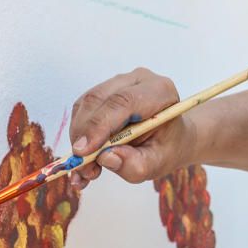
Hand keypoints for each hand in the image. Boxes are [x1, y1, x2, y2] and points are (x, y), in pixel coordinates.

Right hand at [68, 68, 190, 188]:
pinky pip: (82, 110)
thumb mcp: (158, 163)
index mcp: (160, 92)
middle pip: (99, 100)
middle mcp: (138, 80)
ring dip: (78, 137)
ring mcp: (119, 82)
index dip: (99, 126)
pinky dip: (78, 135)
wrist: (170, 138)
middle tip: (81, 167)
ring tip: (86, 168)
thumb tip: (105, 158)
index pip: (124, 102)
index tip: (83, 152)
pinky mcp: (103, 91)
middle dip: (84, 135)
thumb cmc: (166, 148)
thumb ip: (135, 164)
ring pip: (85, 105)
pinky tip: (85, 157)